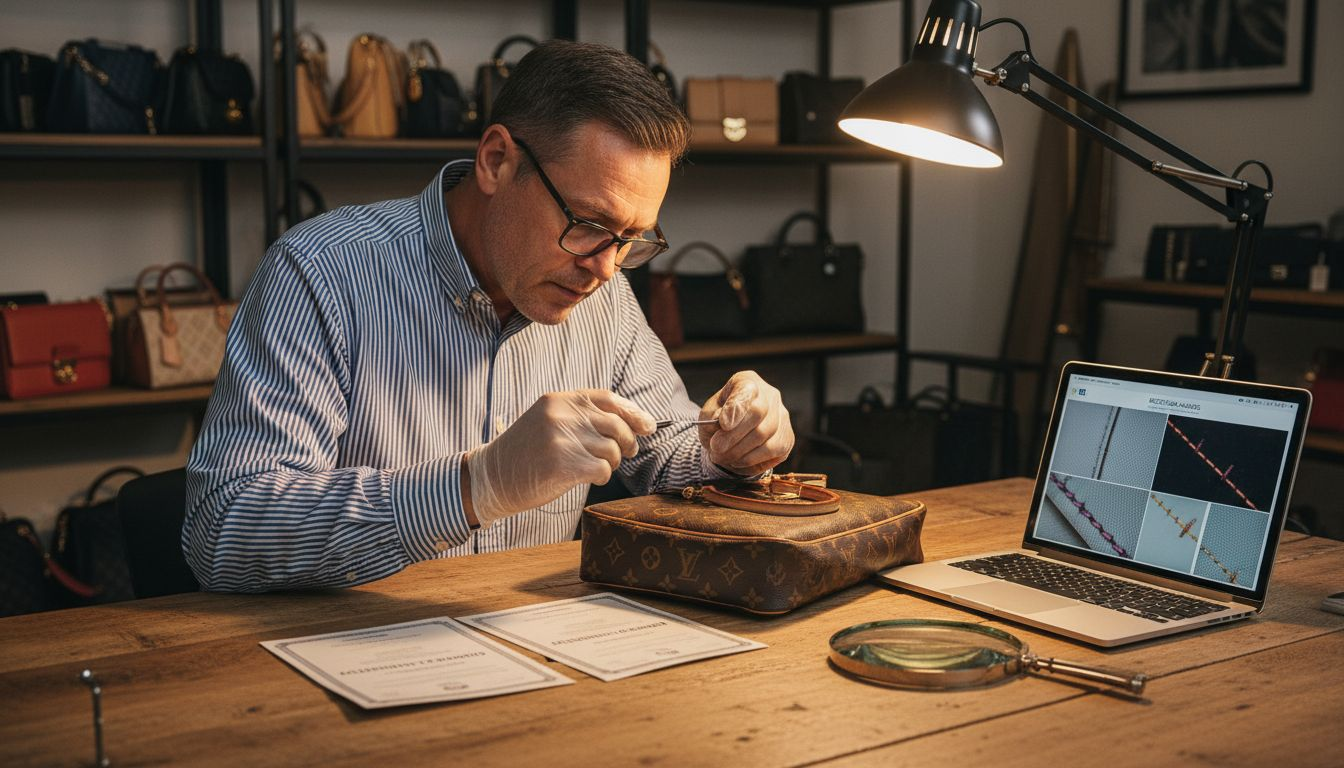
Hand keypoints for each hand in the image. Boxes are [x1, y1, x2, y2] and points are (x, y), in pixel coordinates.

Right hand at [466, 390, 654, 524]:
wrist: (491, 478)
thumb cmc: (525, 453)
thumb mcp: (549, 421)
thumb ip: (582, 417)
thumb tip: (633, 424)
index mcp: (559, 400)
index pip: (607, 399)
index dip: (633, 413)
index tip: (648, 426)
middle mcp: (562, 415)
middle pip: (616, 425)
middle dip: (627, 442)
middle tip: (624, 455)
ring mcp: (562, 438)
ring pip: (612, 449)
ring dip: (612, 462)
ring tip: (597, 467)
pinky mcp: (564, 464)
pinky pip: (603, 469)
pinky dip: (602, 476)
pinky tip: (590, 478)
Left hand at [698, 370, 793, 475]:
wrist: (731, 437)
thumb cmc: (718, 421)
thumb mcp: (707, 416)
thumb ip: (711, 418)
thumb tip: (723, 424)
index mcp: (747, 382)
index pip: (746, 391)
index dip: (736, 407)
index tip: (723, 424)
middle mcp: (770, 395)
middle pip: (758, 412)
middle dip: (734, 435)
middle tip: (715, 448)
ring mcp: (782, 416)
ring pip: (765, 434)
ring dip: (739, 450)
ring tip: (720, 457)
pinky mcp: (787, 438)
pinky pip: (773, 450)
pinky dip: (751, 459)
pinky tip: (736, 460)